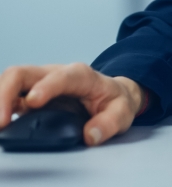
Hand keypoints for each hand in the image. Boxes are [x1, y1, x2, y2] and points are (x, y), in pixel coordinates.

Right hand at [0, 63, 144, 145]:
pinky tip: (2, 122)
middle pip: (23, 73)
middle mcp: (56, 75)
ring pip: (12, 82)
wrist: (113, 94)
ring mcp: (40, 84)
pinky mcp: (30, 96)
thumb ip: (110, 122)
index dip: (46, 86)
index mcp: (81, 76)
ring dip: (0, 100)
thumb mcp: (123, 111)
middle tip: (2, 121)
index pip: (61, 76)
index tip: (33, 102)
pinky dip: (3, 106)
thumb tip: (91, 134)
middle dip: (6, 93)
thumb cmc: (114, 100)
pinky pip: (11, 96)